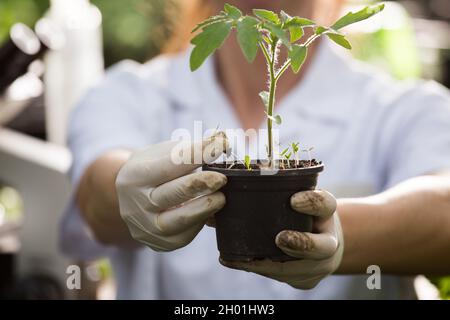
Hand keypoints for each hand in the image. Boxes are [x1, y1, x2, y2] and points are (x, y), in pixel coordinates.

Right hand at [116, 132, 228, 251]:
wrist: (130, 198)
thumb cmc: (153, 169)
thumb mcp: (164, 153)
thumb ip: (190, 149)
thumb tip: (221, 140)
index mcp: (136, 176)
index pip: (171, 164)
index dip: (199, 153)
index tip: (222, 145)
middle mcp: (136, 204)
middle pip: (173, 194)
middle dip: (202, 184)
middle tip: (222, 178)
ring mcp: (145, 227)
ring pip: (179, 220)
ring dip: (204, 208)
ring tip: (221, 197)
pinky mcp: (158, 244)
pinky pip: (183, 236)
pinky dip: (199, 223)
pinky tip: (209, 212)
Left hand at [221, 190, 342, 289]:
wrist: (322, 240)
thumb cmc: (300, 212)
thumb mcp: (295, 196)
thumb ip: (268, 193)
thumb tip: (223, 193)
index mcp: (326, 212)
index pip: (325, 204)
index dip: (311, 202)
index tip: (293, 200)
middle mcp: (329, 240)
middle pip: (323, 246)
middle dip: (301, 244)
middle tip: (279, 238)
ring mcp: (320, 264)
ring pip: (298, 269)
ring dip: (269, 264)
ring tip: (242, 259)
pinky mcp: (306, 280)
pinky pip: (284, 277)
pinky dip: (259, 269)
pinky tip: (236, 262)